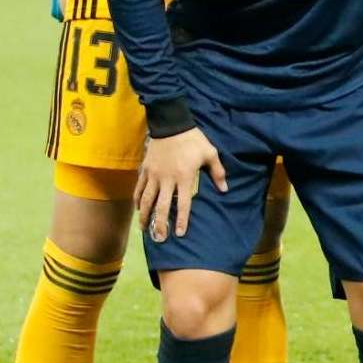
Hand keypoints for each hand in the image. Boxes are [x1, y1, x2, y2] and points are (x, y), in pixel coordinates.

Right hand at [136, 127, 225, 243]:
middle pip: (162, 206)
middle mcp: (167, 179)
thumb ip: (218, 172)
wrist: (171, 124)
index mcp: (184, 177)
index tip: (180, 233)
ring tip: (144, 229)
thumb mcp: (210, 153)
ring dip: (145, 216)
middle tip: (160, 238)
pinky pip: (139, 188)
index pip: (183, 203)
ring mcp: (154, 175)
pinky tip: (138, 209)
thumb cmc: (193, 140)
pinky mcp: (145, 170)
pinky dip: (137, 200)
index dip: (182, 219)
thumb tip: (224, 190)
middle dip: (160, 224)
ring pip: (147, 200)